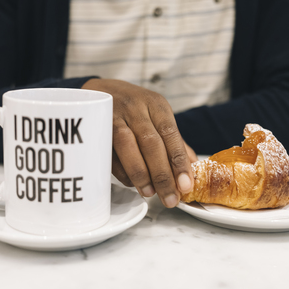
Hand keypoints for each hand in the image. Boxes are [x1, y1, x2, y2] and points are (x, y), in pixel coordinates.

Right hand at [82, 78, 194, 206]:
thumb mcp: (157, 115)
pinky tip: (132, 183)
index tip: (186, 185)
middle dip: (162, 175)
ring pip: (128, 146)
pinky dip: (122, 171)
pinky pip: (109, 152)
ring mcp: (113, 116)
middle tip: (170, 198)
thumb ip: (174, 142)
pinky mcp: (96, 127)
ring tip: (150, 194)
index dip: (178, 162)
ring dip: (140, 174)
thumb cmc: (134, 107)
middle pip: (151, 143)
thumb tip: (192, 169)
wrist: (99, 90)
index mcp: (156, 105)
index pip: (171, 135)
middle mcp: (135, 108)